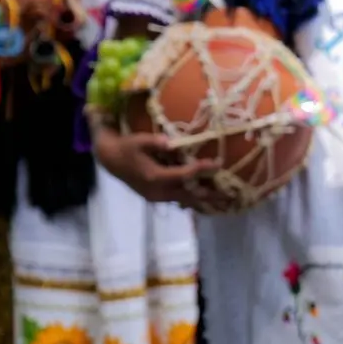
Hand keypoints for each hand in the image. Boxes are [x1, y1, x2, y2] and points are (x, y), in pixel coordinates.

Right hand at [92, 122, 226, 210]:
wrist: (110, 160)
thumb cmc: (128, 147)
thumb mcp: (139, 141)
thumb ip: (155, 142)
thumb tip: (171, 143)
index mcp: (154, 177)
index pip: (184, 175)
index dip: (202, 169)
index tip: (218, 163)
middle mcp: (157, 191)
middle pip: (189, 194)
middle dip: (211, 194)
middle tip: (232, 195)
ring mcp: (157, 197)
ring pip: (185, 200)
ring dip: (205, 200)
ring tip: (226, 201)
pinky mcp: (157, 197)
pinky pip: (179, 201)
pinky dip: (194, 201)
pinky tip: (209, 202)